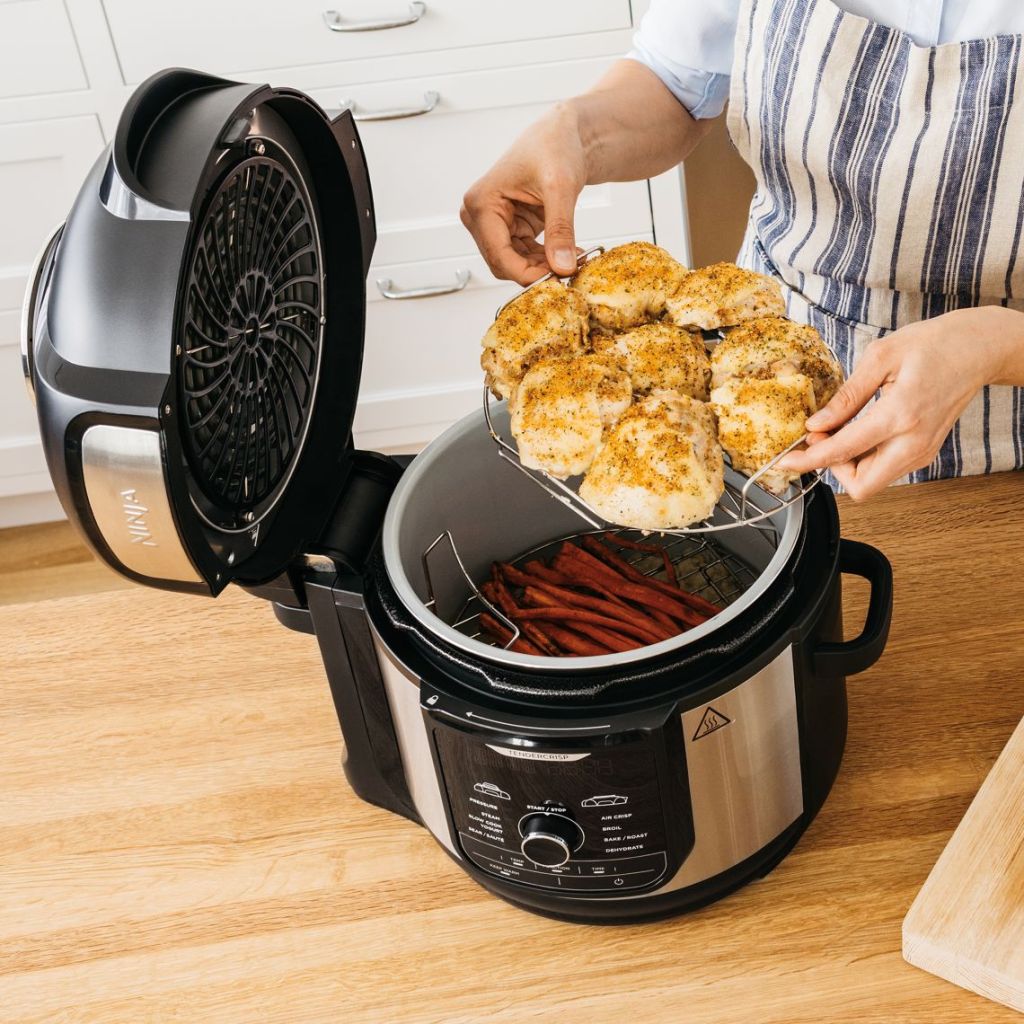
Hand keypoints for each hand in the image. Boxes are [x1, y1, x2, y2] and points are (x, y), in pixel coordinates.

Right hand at [461, 102, 586, 284]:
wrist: (563, 134)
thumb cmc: (555, 146)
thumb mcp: (560, 188)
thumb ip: (560, 230)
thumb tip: (563, 267)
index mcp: (481, 203)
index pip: (499, 256)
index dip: (527, 274)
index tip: (558, 280)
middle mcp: (479, 215)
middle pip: (504, 264)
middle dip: (535, 272)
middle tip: (569, 273)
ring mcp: (493, 224)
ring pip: (515, 264)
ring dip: (542, 268)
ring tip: (573, 261)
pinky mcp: (509, 229)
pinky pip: (524, 257)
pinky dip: (545, 260)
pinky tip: (567, 255)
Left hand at [775, 307, 1022, 498]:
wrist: (977, 349)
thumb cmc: (933, 345)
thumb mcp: (881, 357)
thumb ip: (846, 396)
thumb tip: (816, 424)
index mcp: (900, 415)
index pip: (843, 452)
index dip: (808, 460)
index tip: (786, 461)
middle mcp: (914, 442)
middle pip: (862, 487)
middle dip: (832, 469)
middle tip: (820, 439)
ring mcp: (922, 451)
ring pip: (872, 482)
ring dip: (847, 464)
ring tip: (839, 429)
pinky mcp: (924, 452)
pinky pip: (885, 469)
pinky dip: (863, 459)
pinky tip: (856, 432)